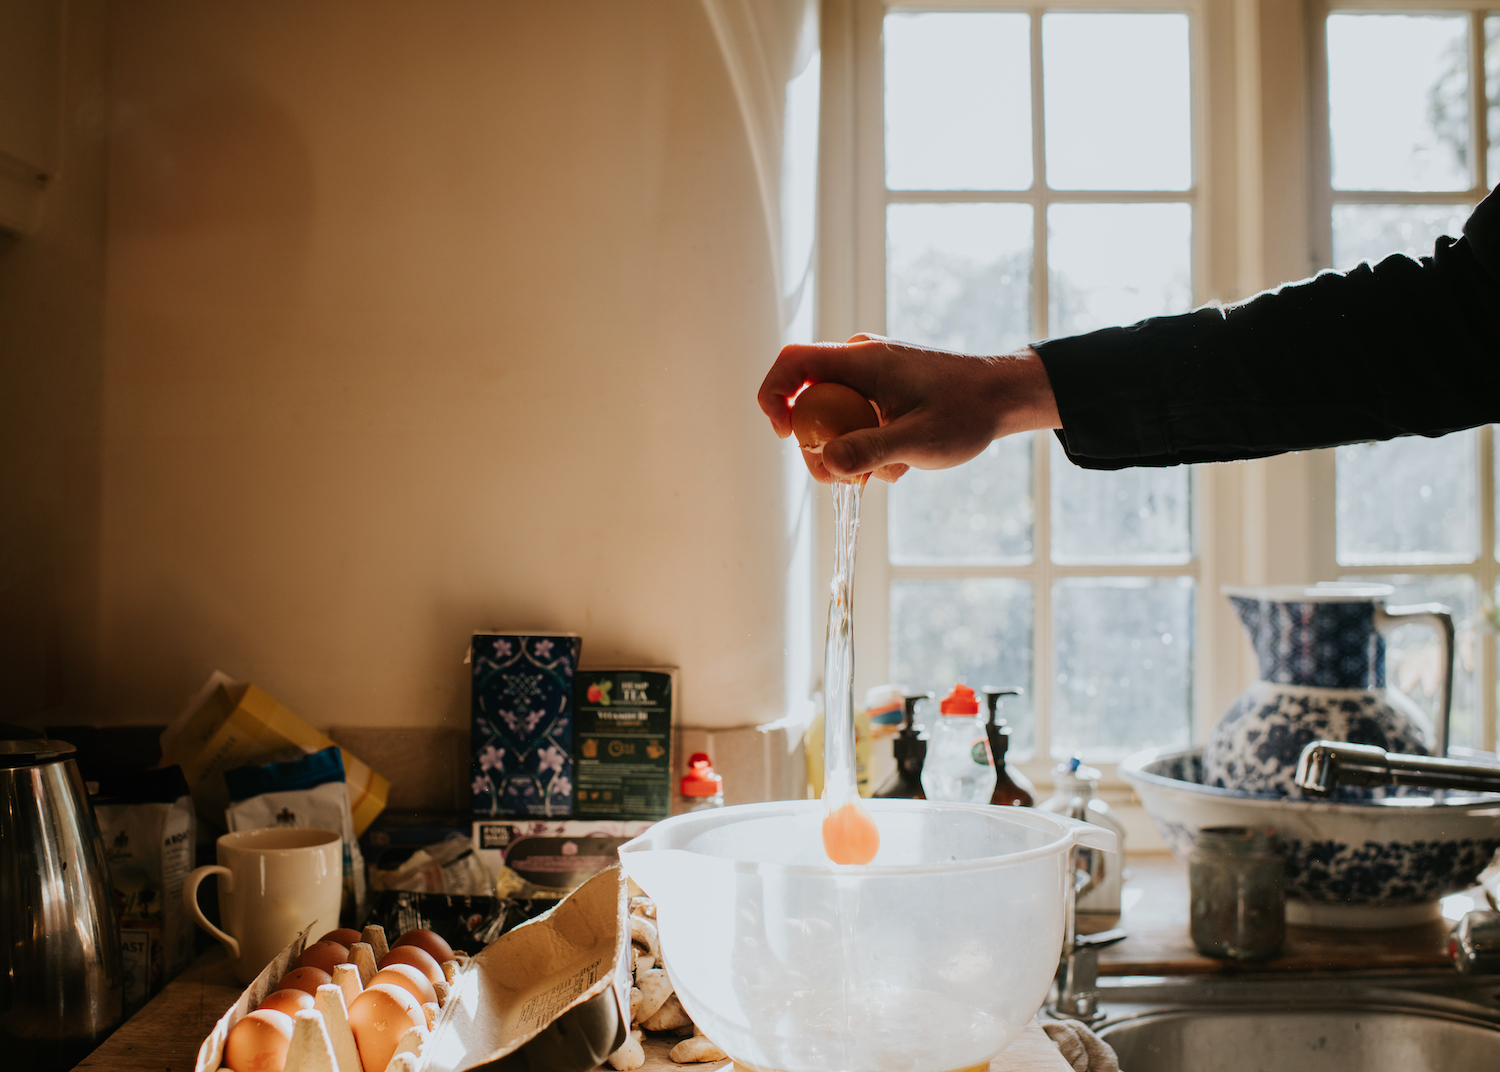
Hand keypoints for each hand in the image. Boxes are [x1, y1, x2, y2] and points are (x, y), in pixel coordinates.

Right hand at [758, 335, 1060, 482]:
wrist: (1004, 398)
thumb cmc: (968, 411)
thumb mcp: (919, 439)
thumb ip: (871, 450)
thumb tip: (825, 463)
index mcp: (861, 360)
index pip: (793, 362)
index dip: (773, 395)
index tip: (783, 434)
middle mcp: (860, 362)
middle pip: (808, 398)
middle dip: (816, 443)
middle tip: (836, 478)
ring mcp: (871, 378)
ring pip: (832, 415)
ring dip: (847, 450)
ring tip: (886, 471)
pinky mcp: (882, 393)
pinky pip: (854, 419)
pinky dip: (866, 446)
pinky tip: (899, 461)